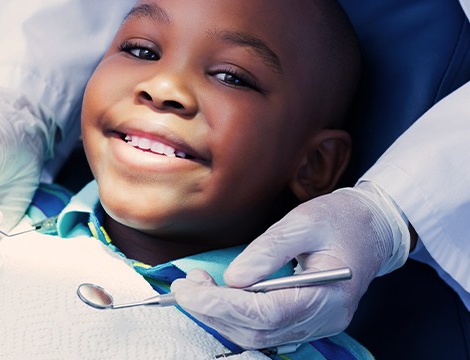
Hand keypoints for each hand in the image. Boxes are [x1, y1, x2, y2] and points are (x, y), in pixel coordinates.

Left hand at [171, 182, 409, 348]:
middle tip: (185, 285)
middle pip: (258, 332)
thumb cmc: (341, 220)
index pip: (266, 314)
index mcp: (328, 296)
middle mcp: (324, 320)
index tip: (189, 289)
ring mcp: (317, 325)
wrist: (372, 228)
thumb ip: (269, 251)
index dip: (222, 305)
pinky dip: (234, 318)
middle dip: (213, 311)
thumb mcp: (304, 222)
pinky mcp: (307, 320)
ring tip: (196, 288)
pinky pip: (265, 330)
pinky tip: (217, 298)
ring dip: (220, 316)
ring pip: (258, 337)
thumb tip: (233, 278)